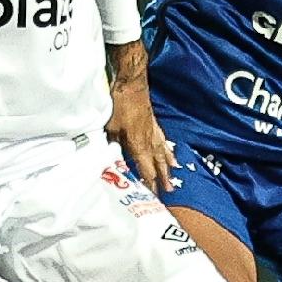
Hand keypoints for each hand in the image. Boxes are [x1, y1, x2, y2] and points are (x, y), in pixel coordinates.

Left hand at [107, 70, 177, 193]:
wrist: (132, 85)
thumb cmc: (120, 105)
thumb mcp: (111, 127)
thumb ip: (112, 143)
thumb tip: (109, 157)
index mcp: (139, 145)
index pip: (146, 170)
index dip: (149, 183)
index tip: (152, 195)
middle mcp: (150, 141)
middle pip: (158, 165)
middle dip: (162, 179)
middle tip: (167, 193)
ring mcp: (154, 133)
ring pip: (164, 155)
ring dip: (168, 169)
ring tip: (172, 180)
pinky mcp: (154, 125)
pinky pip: (164, 143)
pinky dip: (168, 152)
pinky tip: (171, 156)